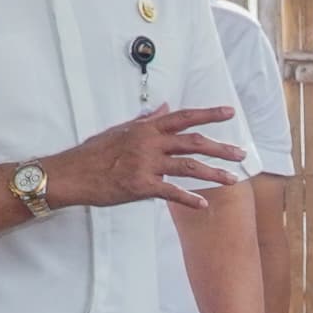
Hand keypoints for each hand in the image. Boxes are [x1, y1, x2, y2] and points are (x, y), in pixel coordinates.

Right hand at [42, 103, 246, 213]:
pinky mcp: (140, 186)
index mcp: (146, 128)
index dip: (208, 114)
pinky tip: (203, 204)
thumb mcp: (120, 129)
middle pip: (193, 142)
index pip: (183, 116)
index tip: (229, 112)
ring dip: (213, 174)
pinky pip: (171, 192)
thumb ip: (146, 120)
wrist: (72, 173)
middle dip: (220, 147)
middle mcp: (149, 143)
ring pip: (188, 167)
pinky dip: (189, 199)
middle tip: (241, 153)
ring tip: (232, 180)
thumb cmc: (94, 153)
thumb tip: (165, 107)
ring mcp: (146, 164)